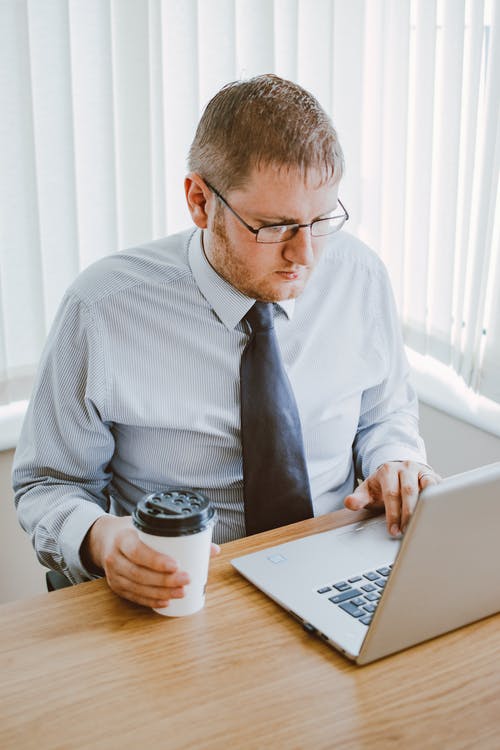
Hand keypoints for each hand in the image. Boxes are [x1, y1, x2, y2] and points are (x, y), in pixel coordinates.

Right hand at [82, 515, 220, 608]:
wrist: (104, 539)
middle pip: (140, 573)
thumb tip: (212, 549)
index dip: (156, 560)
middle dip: (165, 580)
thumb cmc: (132, 530)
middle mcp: (115, 556)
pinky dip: (150, 600)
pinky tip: (165, 601)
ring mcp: (113, 574)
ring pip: (137, 587)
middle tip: (187, 580)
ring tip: (181, 592)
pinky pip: (133, 596)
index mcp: (123, 538)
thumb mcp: (149, 526)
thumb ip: (178, 535)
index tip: (176, 565)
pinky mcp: (115, 586)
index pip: (138, 551)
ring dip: (161, 592)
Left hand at [344, 461, 440, 536]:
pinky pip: (439, 487)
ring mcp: (421, 471)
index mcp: (387, 470)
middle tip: (406, 531)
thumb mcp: (367, 491)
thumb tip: (349, 503)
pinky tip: (434, 515)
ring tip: (422, 524)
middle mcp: (406, 467)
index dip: (392, 514)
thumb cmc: (382, 486)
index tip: (393, 531)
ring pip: (428, 487)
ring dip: (426, 507)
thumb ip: (358, 499)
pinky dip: (439, 500)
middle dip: (408, 514)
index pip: (391, 493)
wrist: (396, 472)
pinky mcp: (434, 476)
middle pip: (409, 491)